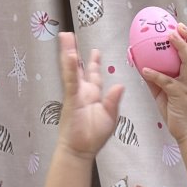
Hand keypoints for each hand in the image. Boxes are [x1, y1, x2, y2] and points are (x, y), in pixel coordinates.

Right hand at [57, 33, 125, 158]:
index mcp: (92, 95)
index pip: (93, 75)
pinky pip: (70, 81)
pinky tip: (69, 55)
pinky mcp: (71, 99)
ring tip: (66, 37)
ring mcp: (75, 94)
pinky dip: (70, 68)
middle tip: (70, 36)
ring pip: (71, 69)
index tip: (94, 51)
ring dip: (68, 53)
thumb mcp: (110, 116)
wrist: (80, 150)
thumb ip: (113, 101)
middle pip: (78, 67)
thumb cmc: (93, 136)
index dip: (94, 63)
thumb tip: (120, 85)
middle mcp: (82, 92)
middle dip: (74, 51)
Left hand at [140, 24, 186, 144]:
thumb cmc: (179, 115)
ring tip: (170, 36)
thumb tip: (143, 67)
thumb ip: (157, 81)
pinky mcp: (180, 96)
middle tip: (180, 26)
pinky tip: (145, 69)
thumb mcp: (165, 95)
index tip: (182, 27)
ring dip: (180, 47)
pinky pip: (167, 82)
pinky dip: (155, 74)